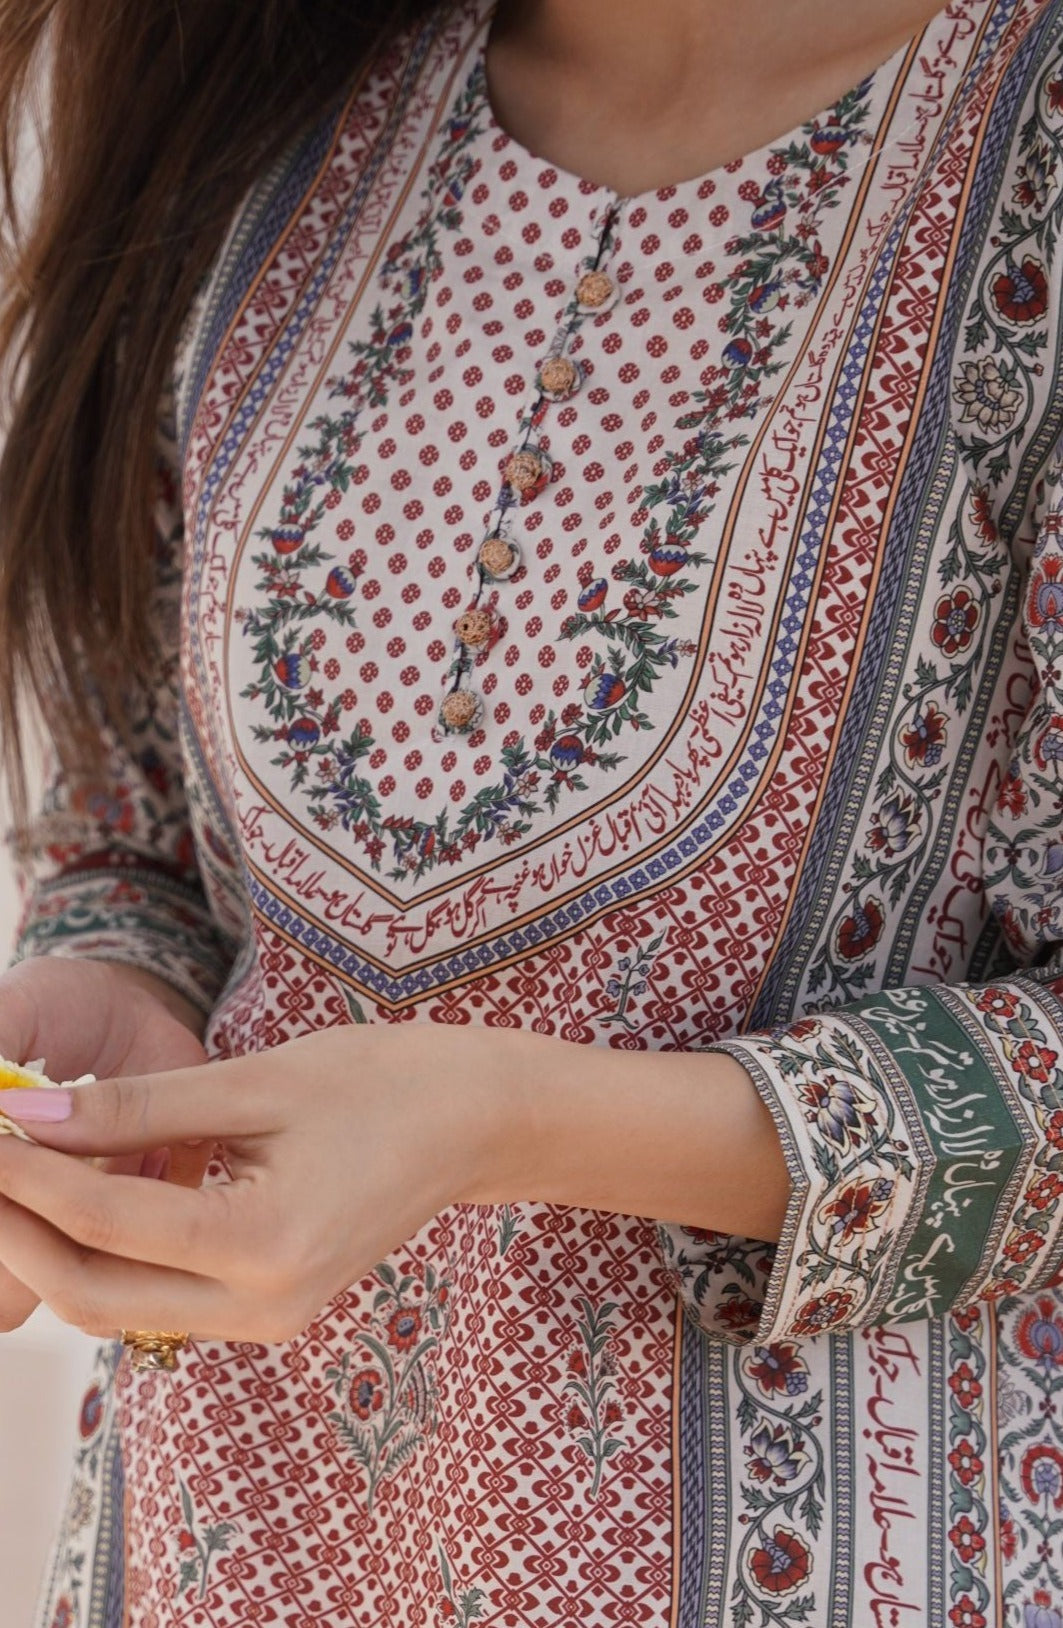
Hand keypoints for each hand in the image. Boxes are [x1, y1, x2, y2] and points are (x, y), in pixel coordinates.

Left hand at [0, 1023, 512, 1343]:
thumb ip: (139, 1105)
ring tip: (15, 1176)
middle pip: (95, 1294)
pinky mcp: (267, 1309)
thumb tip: (30, 1116)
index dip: (26, 1176)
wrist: (475, 1125)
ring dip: (55, 1248)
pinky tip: (81, 1195)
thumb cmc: (383, 1083)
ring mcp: (266, 1320)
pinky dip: (106, 1253)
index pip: (107, 1223)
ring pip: (119, 1308)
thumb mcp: (257, 1081)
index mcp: (267, 1245)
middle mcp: (262, 1307)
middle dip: (19, 1233)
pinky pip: (158, 1298)